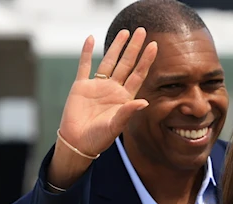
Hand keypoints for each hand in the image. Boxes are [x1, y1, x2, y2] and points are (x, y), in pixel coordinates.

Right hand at [58, 27, 157, 156]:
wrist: (78, 143)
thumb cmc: (99, 138)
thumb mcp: (116, 126)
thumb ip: (128, 112)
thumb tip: (144, 102)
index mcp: (124, 98)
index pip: (138, 74)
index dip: (146, 60)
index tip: (154, 46)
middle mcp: (113, 89)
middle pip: (126, 63)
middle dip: (134, 48)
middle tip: (142, 31)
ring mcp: (97, 86)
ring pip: (109, 61)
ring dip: (116, 47)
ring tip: (125, 32)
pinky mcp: (81, 86)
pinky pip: (84, 66)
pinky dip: (86, 52)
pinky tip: (90, 39)